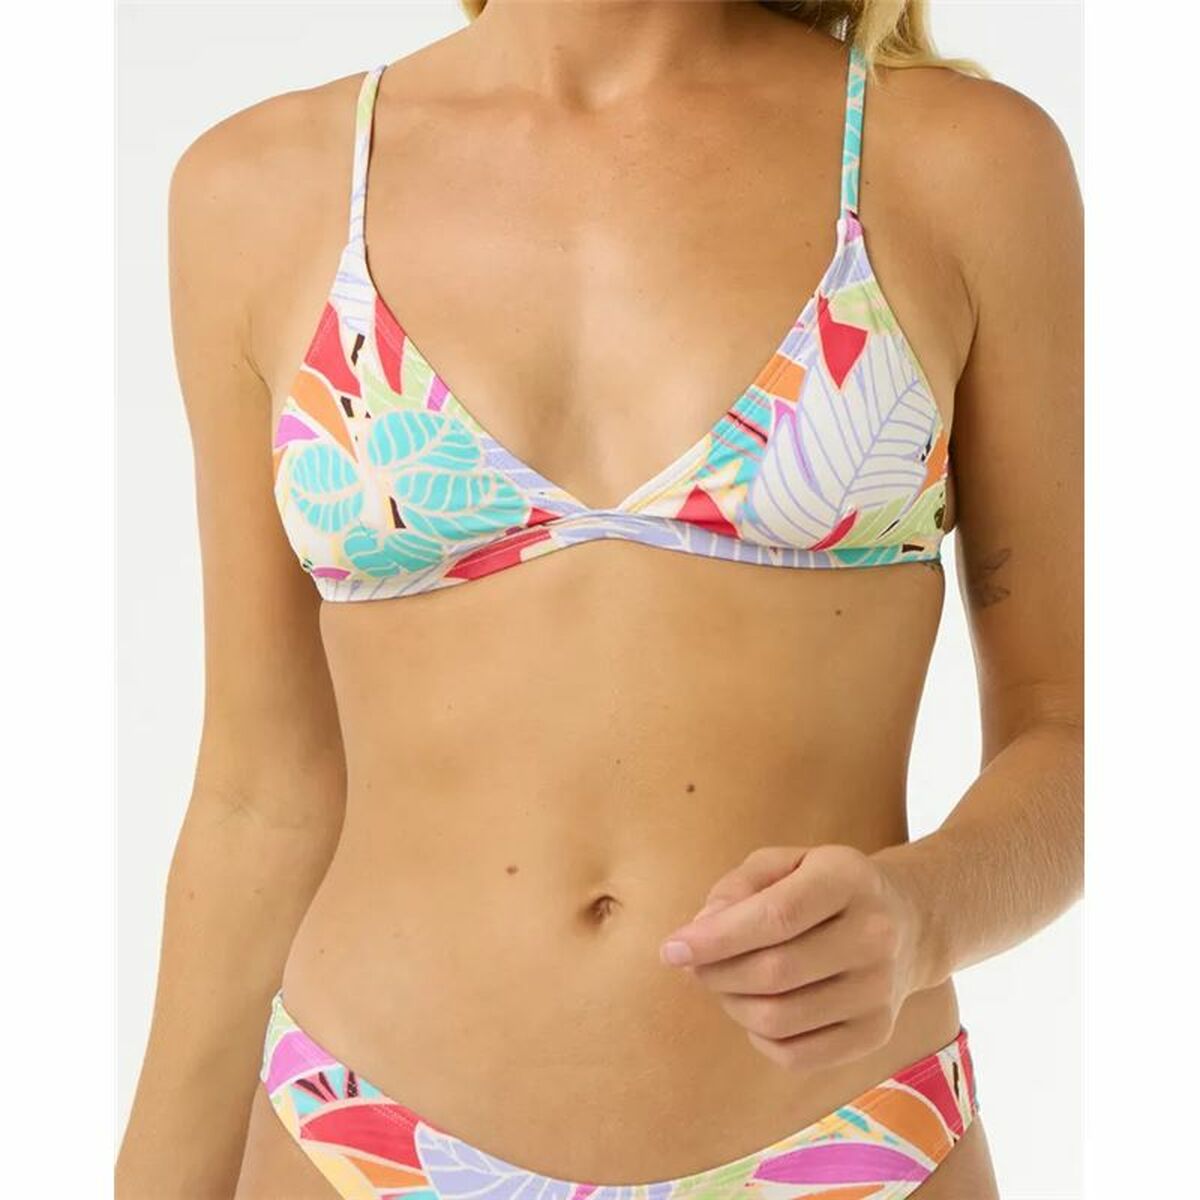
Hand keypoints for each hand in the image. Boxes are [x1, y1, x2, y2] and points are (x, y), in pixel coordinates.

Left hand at [658, 844, 925, 1071]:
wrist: (908, 922)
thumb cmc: (824, 886)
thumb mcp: (785, 863)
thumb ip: (737, 888)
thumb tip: (699, 933)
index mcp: (849, 879)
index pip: (776, 916)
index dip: (717, 938)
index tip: (671, 949)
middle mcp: (875, 936)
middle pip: (775, 972)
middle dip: (716, 973)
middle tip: (693, 965)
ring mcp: (880, 992)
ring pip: (780, 1018)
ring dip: (731, 1004)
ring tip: (722, 983)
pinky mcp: (876, 1034)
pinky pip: (796, 1055)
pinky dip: (758, 1036)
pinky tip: (755, 1008)